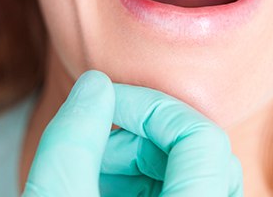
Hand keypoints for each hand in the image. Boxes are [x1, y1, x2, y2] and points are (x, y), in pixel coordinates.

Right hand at [22, 70, 242, 195]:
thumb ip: (72, 142)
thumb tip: (94, 85)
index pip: (201, 137)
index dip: (148, 106)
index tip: (103, 103)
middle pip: (198, 148)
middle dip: (140, 130)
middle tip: (93, 139)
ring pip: (194, 168)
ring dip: (142, 153)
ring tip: (96, 167)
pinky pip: (186, 187)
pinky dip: (147, 176)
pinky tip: (109, 186)